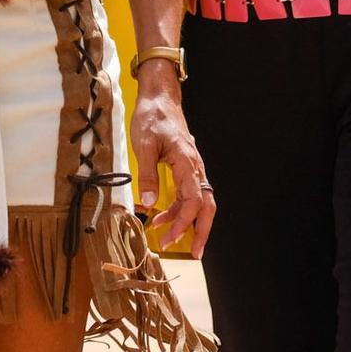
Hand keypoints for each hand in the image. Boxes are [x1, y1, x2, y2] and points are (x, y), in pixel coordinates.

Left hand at [129, 71, 214, 255]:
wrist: (159, 98)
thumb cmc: (152, 117)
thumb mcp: (144, 144)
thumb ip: (147, 174)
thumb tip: (148, 204)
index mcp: (186, 162)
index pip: (194, 199)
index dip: (184, 222)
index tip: (169, 238)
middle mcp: (194, 167)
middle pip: (207, 205)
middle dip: (202, 231)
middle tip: (195, 253)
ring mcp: (192, 168)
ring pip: (199, 201)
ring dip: (186, 222)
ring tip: (166, 238)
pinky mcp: (185, 168)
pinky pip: (188, 193)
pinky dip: (178, 209)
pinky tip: (160, 216)